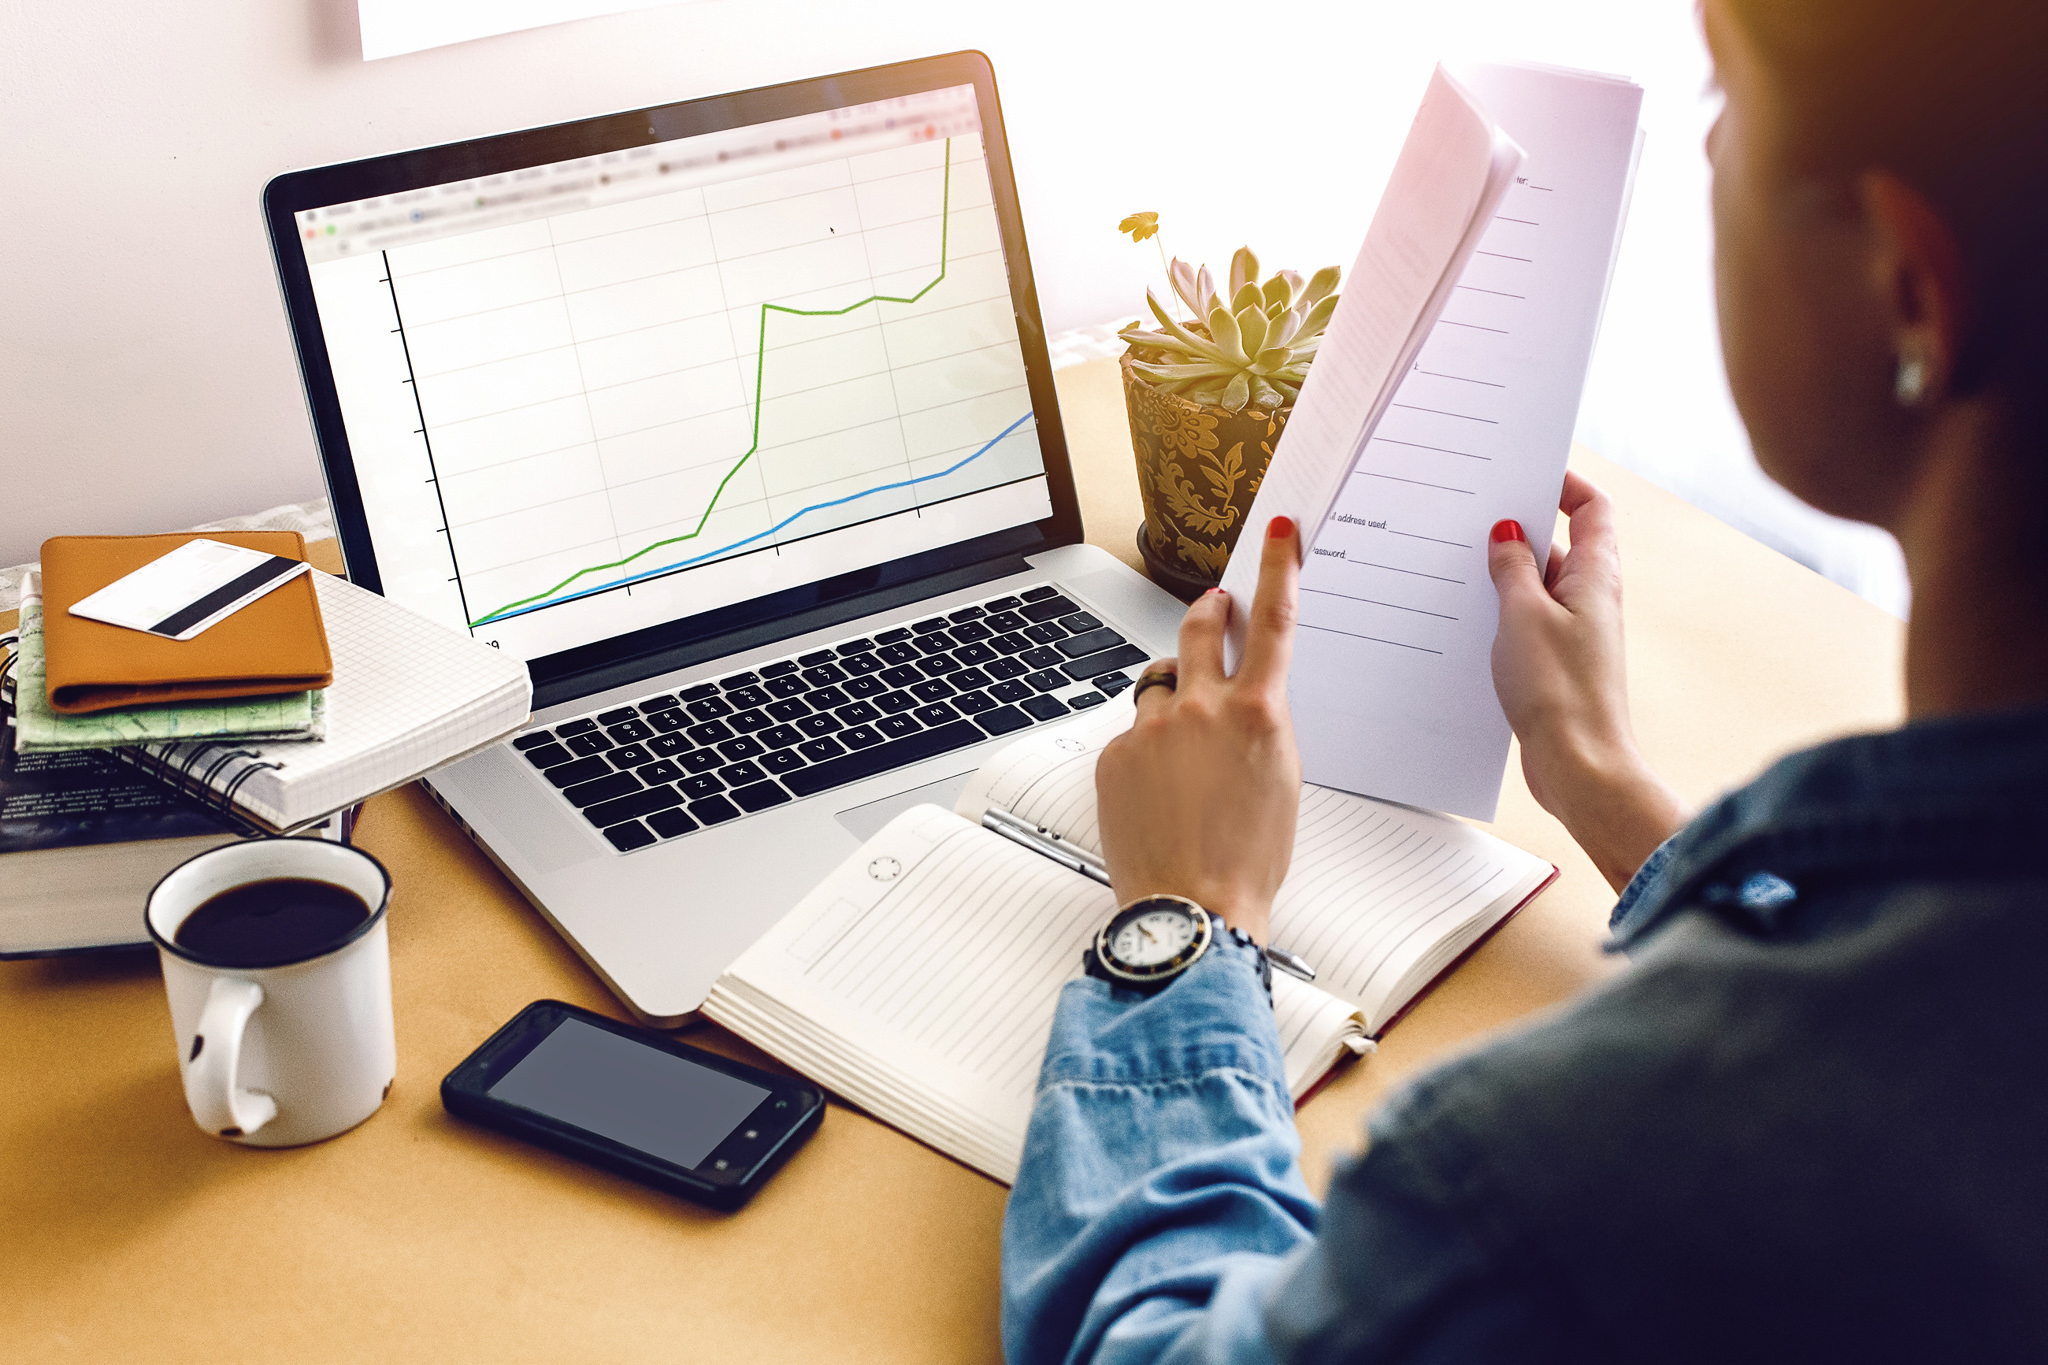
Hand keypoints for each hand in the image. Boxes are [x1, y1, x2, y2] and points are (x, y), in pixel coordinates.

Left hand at [1095, 517, 1303, 941]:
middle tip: (1212, 609)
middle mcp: (1201, 709)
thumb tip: (1243, 700)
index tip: (1279, 534)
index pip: (1273, 621)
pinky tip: (1159, 794)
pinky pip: (1134, 735)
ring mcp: (1152, 729)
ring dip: (1173, 704)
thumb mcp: (1280, 779)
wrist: (1193, 907)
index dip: (1278, 569)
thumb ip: (1260, 724)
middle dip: (1206, 613)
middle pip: (1197, 629)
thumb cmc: (1248, 860)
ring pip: (1161, 688)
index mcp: (1257, 713)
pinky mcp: (1115, 753)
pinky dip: (1146, 754)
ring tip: (1184, 759)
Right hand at [1488, 471, 1688, 890]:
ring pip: (1538, 585)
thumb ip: (1512, 566)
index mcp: (1595, 575)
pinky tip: (1468, 617)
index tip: (1524, 472)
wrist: (1579, 766)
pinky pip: (1527, 621)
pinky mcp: (1555, 662)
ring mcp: (1574, 632)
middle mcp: (1591, 598)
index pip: (1591, 508)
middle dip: (1519, 527)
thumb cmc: (1560, 691)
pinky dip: (1501, 612)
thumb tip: (1507, 531)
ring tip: (1460, 566)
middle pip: (1560, 543)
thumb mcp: (1523, 614)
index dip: (1563, 483)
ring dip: (1504, 574)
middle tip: (1474, 516)